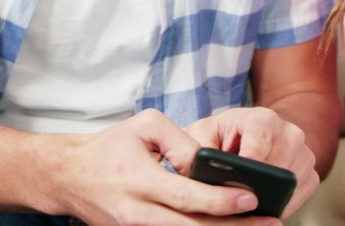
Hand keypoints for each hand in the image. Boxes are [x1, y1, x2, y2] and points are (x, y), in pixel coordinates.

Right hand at [52, 109, 281, 224]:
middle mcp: (138, 214)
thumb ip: (180, 142)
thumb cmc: (111, 148)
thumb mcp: (144, 127)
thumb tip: (209, 165)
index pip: (186, 196)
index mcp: (139, 181)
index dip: (221, 200)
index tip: (252, 197)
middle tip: (273, 223)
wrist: (71, 177)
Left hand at [183, 107, 319, 218]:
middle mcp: (288, 131)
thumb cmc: (218, 136)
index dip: (251, 160)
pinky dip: (285, 203)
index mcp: (260, 118)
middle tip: (238, 200)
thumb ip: (197, 151)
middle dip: (259, 185)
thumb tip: (202, 173)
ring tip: (247, 204)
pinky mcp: (310, 171)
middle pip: (280, 164)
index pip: (260, 138)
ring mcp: (303, 152)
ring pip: (294, 181)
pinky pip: (302, 192)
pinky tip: (264, 206)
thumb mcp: (200, 136)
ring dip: (272, 197)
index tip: (241, 181)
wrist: (244, 137)